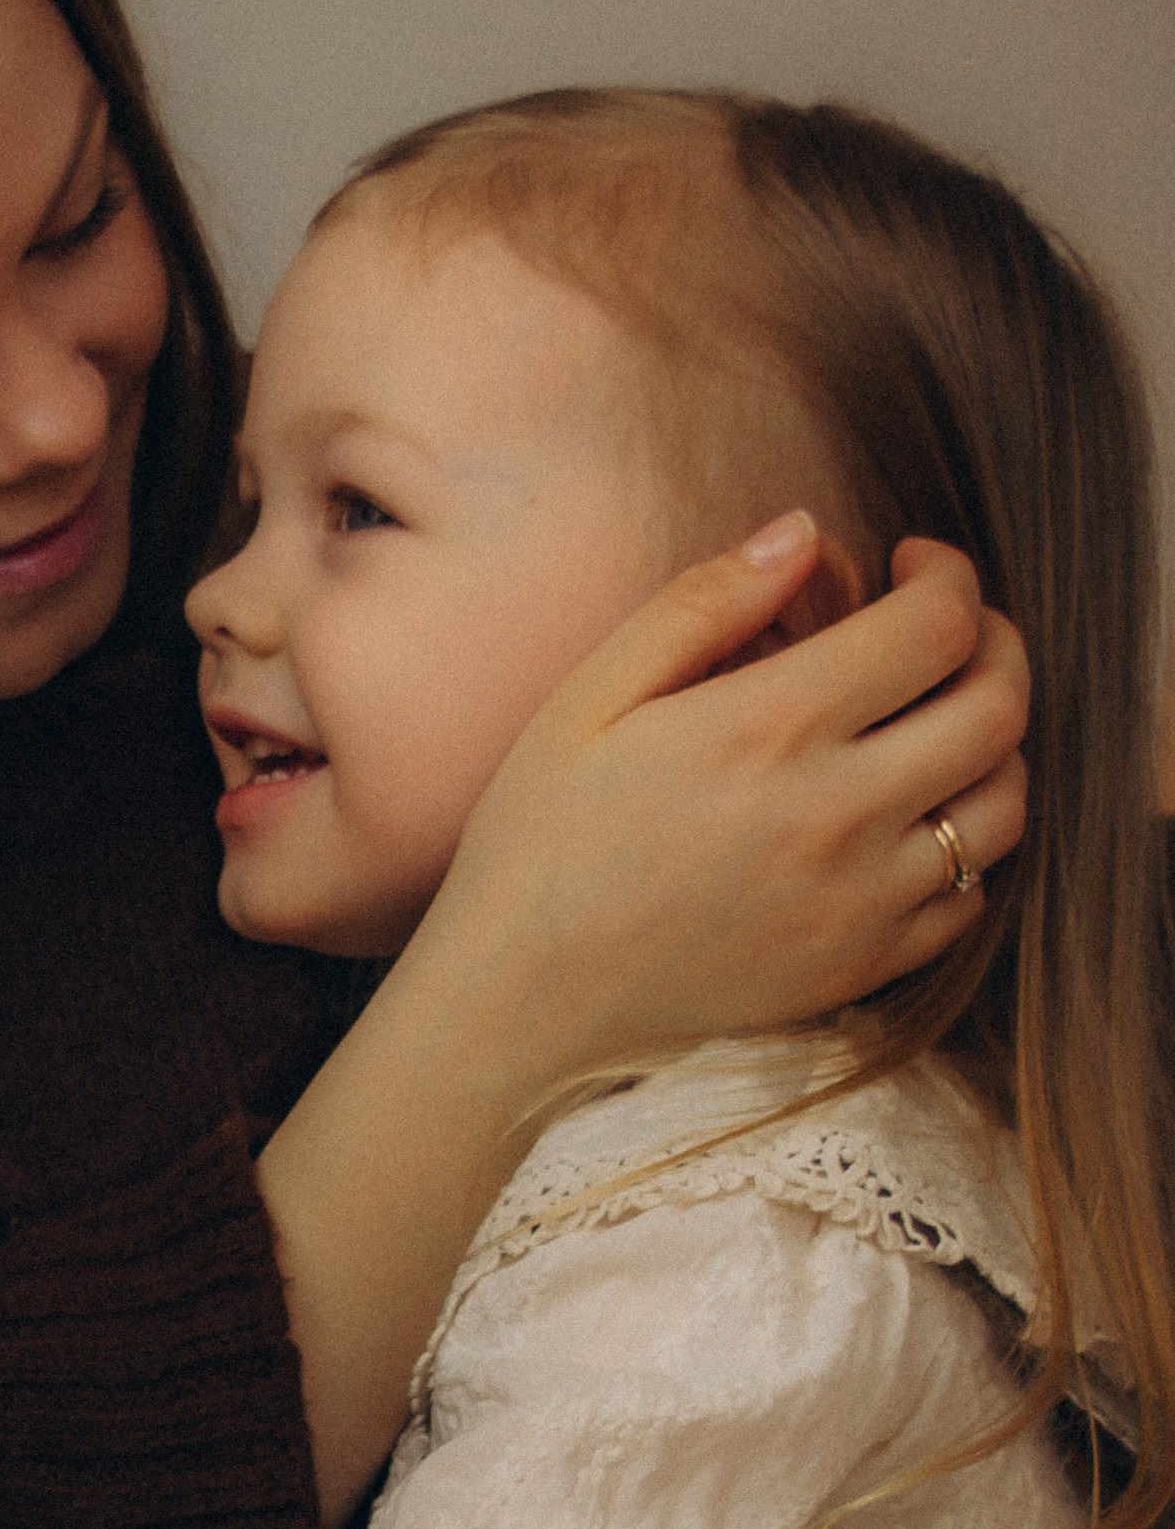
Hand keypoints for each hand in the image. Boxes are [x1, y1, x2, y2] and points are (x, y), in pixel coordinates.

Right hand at [419, 515, 1026, 1073]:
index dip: (947, 575)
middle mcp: (839, 813)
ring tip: (937, 719)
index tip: (911, 563)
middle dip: (994, 643)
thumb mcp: (593, 693)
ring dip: (994, 744)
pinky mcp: (863, 966)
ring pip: (1004, 805)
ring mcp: (863, 900)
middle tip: (946, 627)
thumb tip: (802, 535)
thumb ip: (703, 603)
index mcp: (770, 727)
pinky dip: (964, 842)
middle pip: (998, 708)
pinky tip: (908, 816)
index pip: (935, 627)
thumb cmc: (543, 833)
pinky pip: (971, 897)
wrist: (524, 994)